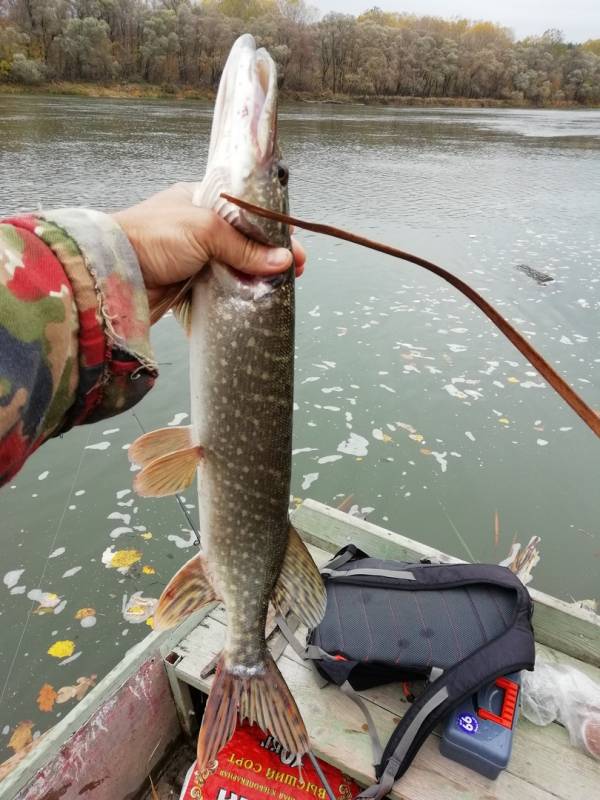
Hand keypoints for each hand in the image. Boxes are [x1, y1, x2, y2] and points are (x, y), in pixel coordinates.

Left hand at [111, 182, 305, 322]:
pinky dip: (238, 293)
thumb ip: (244, 247)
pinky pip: (221, 287)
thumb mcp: (205, 231)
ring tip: (281, 288)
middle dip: (271, 256)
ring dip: (257, 277)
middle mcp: (200, 227)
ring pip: (235, 266)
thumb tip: (282, 261)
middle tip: (294, 272)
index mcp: (203, 200)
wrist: (113, 273)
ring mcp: (195, 256)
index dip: (274, 230)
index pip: (248, 212)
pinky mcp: (189, 283)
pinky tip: (255, 298)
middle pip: (245, 241)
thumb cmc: (153, 237)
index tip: (295, 249)